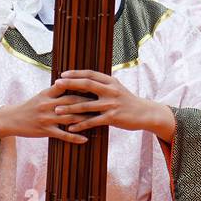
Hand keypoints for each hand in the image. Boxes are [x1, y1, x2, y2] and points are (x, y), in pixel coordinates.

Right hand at [0, 84, 90, 143]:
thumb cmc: (29, 106)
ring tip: (99, 120)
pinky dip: (75, 137)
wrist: (12, 119)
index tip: (96, 86)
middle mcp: (47, 105)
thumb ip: (56, 90)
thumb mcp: (41, 95)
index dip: (81, 85)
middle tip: (103, 102)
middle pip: (71, 102)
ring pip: (70, 118)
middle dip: (88, 102)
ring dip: (85, 119)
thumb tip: (72, 82)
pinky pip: (63, 135)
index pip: (66, 86)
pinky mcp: (45, 131)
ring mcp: (47, 118)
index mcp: (47, 94)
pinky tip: (85, 138)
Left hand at [51, 70, 176, 140]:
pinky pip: (92, 121)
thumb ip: (102, 84)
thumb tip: (83, 80)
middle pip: (87, 84)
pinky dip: (80, 125)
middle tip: (56, 84)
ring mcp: (111, 104)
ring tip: (57, 110)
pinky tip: (70, 127)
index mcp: (110, 81)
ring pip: (86, 105)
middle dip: (70, 84)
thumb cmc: (127, 101)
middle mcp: (110, 91)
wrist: (145, 113)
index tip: (62, 74)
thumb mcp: (116, 88)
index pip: (90, 74)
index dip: (75, 73)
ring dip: (70, 108)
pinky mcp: (112, 118)